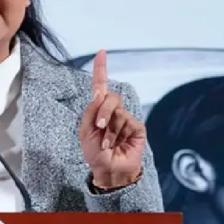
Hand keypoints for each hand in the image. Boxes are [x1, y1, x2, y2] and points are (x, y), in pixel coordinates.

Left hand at [79, 50, 145, 187]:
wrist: (109, 170)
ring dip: (109, 130)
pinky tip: (116, 144)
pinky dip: (118, 134)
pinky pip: (128, 122)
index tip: (101, 52)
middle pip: (110, 97)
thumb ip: (91, 111)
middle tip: (99, 126)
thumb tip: (100, 92)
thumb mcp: (85, 132)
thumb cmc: (95, 153)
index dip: (101, 69)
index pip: (101, 86)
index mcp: (98, 110)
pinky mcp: (137, 128)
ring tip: (107, 144)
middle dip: (103, 111)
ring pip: (118, 112)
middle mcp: (113, 112)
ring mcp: (126, 119)